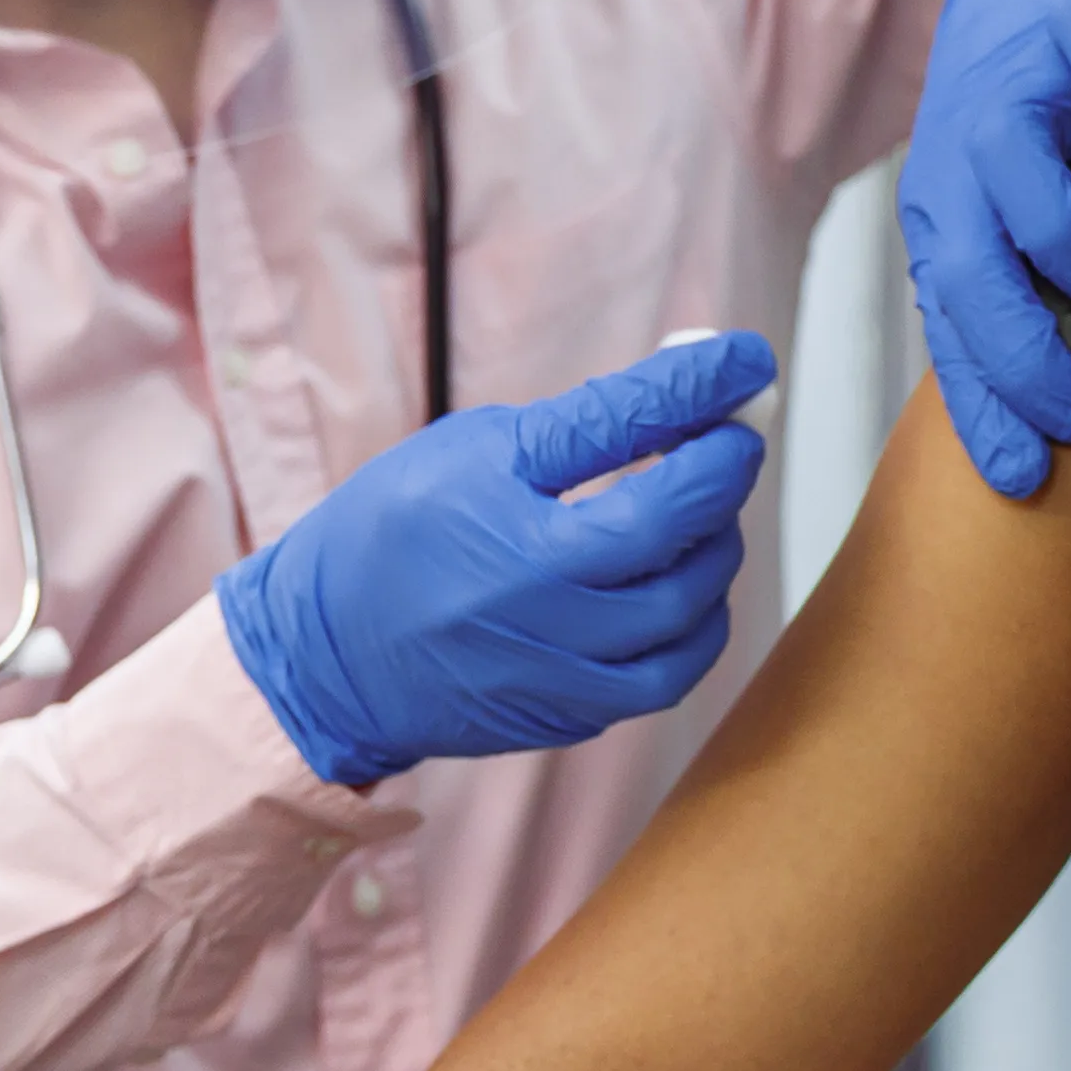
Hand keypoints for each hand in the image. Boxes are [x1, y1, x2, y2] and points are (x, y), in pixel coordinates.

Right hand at [215, 331, 776, 788]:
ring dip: (716, 546)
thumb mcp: (467, 451)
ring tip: (699, 513)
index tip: (746, 357)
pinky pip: (670, 673)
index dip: (698, 384)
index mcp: (494, 500)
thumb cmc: (392, 537)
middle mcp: (529, 587)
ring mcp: (554, 662)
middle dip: (723, 468)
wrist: (325, 659)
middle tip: (731, 438)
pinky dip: (697, 624)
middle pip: (672, 521)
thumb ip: (576, 429)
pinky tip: (685, 589)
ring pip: (687, 603)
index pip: (620, 424)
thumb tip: (683, 397)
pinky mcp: (569, 714)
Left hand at [903, 0, 1070, 497]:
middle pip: (970, 269)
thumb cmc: (1043, 111)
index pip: (950, 326)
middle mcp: (959, 159)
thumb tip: (1068, 410)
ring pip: (1016, 181)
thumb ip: (1032, 287)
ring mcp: (1011, 88)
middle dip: (1018, 353)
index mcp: (943, 212)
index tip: (1018, 481)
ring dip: (1063, 243)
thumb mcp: (1018, 207)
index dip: (980, 407)